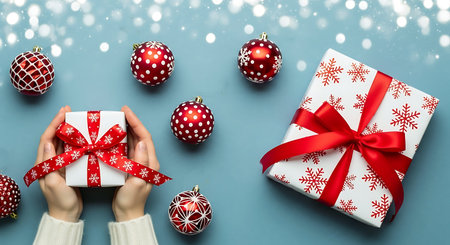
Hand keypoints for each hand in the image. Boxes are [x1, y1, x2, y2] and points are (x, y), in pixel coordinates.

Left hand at [35, 106, 82, 221]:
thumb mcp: (54, 182)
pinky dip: (76, 141)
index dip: (54, 124)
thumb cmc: (61, 200)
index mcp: (43, 164)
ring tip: (77, 120)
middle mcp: (50, 161)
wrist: (67, 214)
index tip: (63, 113)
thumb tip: (48, 143)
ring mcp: (59, 164)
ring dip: (68, 130)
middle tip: (70, 111)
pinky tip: (83, 137)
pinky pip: (71, 150)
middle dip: (61, 123)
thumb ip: (50, 163)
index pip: (46, 139)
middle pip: (54, 137)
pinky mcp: (68, 168)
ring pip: (62, 142)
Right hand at [112, 106, 159, 221]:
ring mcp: (138, 163)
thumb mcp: (137, 181)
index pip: (144, 137)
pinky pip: (126, 149)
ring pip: (133, 141)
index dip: (136, 122)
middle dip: (131, 123)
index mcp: (151, 162)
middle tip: (121, 111)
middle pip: (140, 136)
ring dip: (126, 130)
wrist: (127, 214)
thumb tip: (140, 142)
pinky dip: (120, 140)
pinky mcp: (130, 167)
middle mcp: (146, 160)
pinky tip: (113, 136)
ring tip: (117, 119)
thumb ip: (140, 162)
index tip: (126, 111)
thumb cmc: (132, 200)